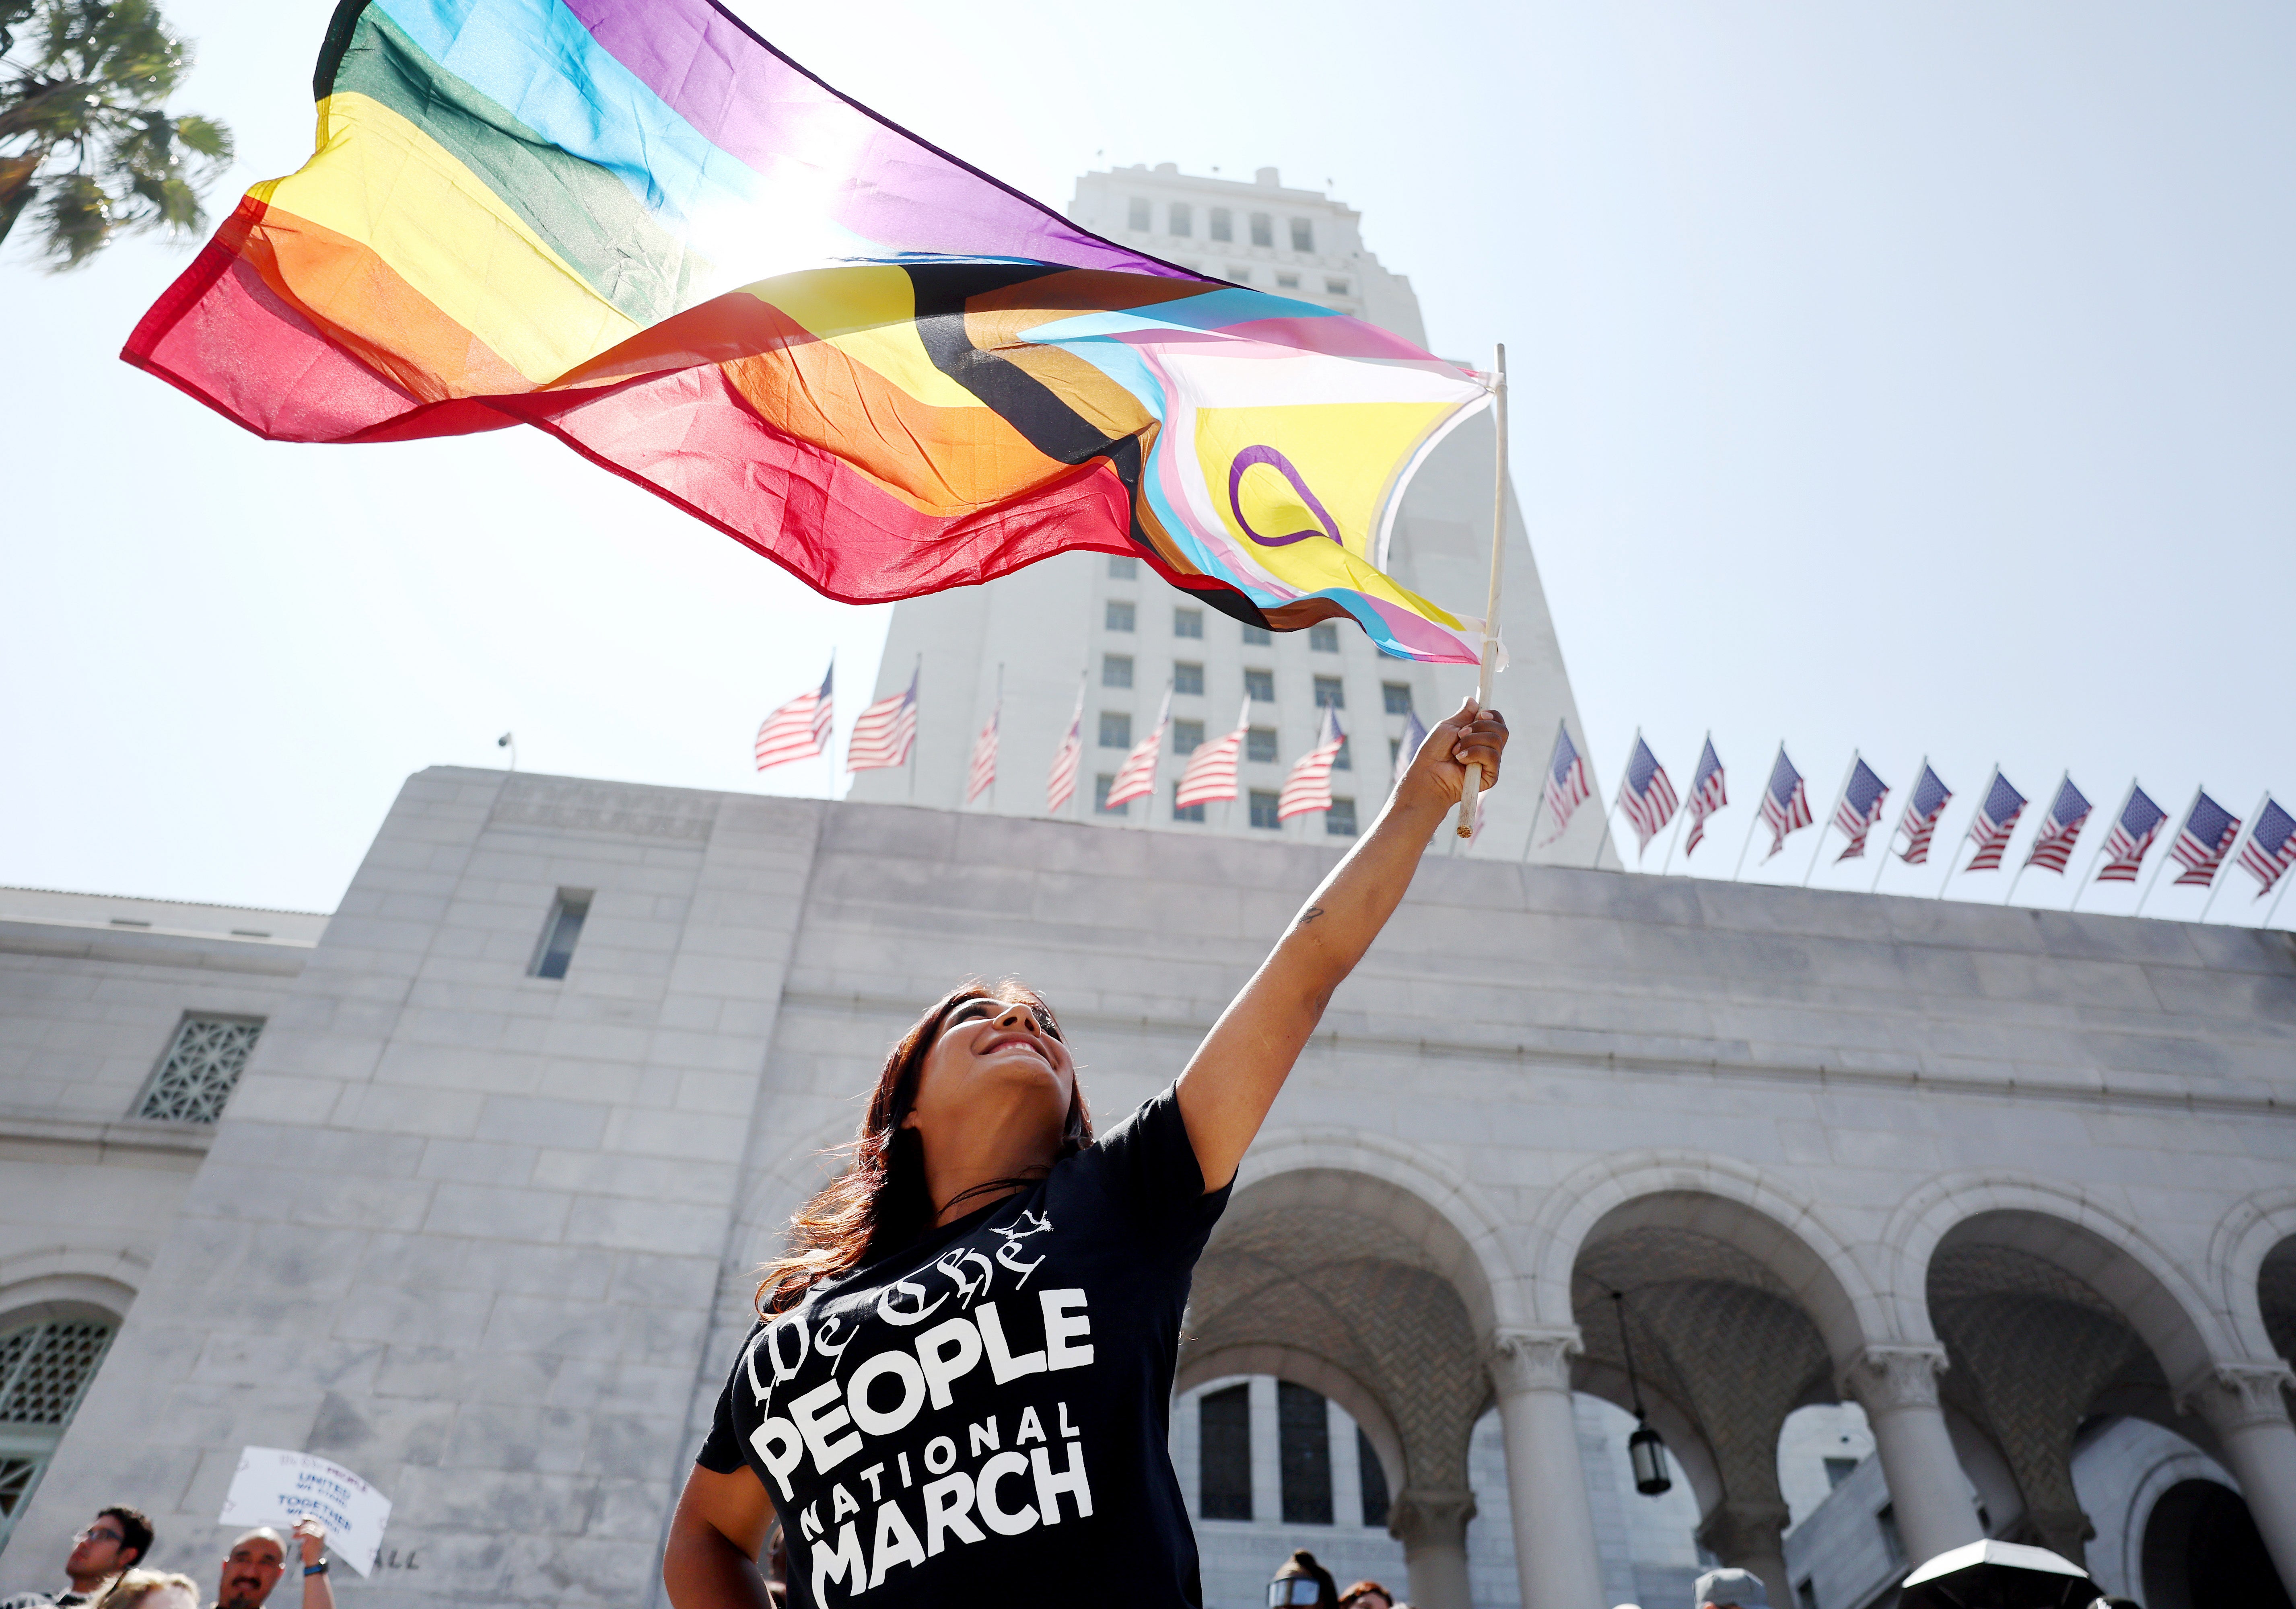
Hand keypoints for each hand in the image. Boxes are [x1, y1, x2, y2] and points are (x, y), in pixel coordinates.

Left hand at [293, 1517, 325, 1565]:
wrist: (313, 1561)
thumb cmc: (310, 1551)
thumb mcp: (308, 1539)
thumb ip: (306, 1532)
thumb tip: (297, 1524)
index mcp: (322, 1530)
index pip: (316, 1520)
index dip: (309, 1518)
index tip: (302, 1517)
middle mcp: (322, 1531)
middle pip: (310, 1523)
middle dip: (301, 1524)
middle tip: (293, 1525)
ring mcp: (320, 1534)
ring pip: (307, 1528)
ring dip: (299, 1530)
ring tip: (294, 1536)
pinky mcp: (316, 1539)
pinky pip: (306, 1533)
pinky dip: (299, 1534)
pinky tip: (294, 1537)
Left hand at [1395, 697, 1506, 811]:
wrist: (1427, 774)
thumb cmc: (1434, 752)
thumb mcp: (1448, 727)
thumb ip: (1464, 715)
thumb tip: (1473, 700)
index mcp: (1481, 737)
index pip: (1498, 722)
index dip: (1493, 715)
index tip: (1480, 714)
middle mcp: (1489, 749)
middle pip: (1501, 730)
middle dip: (1479, 727)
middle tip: (1460, 734)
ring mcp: (1490, 763)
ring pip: (1495, 741)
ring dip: (1472, 741)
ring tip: (1455, 751)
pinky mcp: (1490, 776)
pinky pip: (1492, 756)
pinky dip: (1474, 753)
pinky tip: (1460, 759)